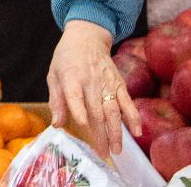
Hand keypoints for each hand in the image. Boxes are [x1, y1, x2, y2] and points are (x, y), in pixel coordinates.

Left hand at [47, 19, 140, 156]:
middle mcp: (90, 80)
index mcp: (70, 76)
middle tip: (102, 154)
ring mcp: (107, 83)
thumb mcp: (54, 74)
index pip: (74, 94)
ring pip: (113, 110)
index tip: (82, 123)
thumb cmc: (66, 58)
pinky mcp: (119, 84)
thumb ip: (56, 100)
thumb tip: (57, 124)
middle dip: (100, 133)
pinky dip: (133, 117)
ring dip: (116, 131)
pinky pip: (127, 102)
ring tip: (116, 150)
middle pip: (96, 109)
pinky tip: (136, 132)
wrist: (87, 37)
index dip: (78, 108)